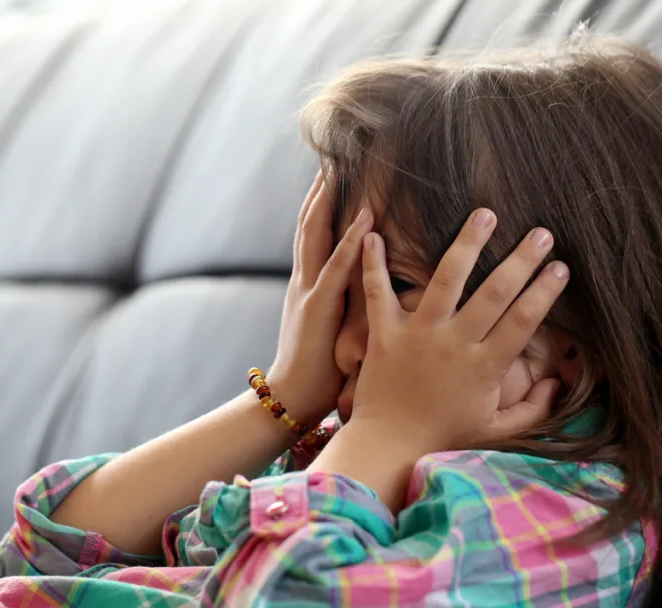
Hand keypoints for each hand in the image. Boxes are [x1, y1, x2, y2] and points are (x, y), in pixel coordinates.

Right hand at [268, 171, 372, 423]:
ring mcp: (308, 292)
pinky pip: (335, 269)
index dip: (320, 201)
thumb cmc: (318, 372)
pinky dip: (349, 240)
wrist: (290, 399)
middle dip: (320, 188)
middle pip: (309, 223)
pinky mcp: (319, 310)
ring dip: (329, 200)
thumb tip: (371, 292)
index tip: (332, 171)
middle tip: (334, 154)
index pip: (312, 234)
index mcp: (308, 285)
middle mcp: (304, 281)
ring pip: (316, 235)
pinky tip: (365, 215)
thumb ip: (345, 307)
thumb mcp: (332, 331)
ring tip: (341, 167)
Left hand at [350, 208, 568, 453]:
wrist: (387, 446)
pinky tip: (372, 232)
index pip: (524, 321)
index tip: (562, 267)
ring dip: (467, 244)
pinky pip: (378, 292)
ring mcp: (419, 334)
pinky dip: (374, 262)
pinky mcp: (384, 333)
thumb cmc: (442, 437)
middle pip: (495, 292)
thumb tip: (557, 386)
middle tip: (541, 232)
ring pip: (446, 279)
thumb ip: (531, 411)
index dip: (545, 292)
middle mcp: (455, 344)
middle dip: (521, 259)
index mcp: (485, 367)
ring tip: (485, 214)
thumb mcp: (494, 431)